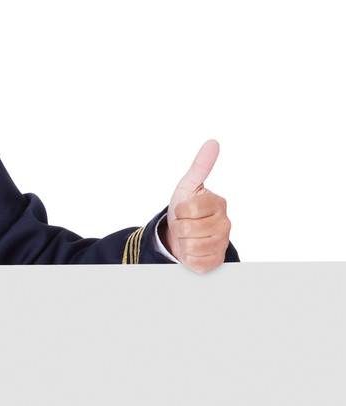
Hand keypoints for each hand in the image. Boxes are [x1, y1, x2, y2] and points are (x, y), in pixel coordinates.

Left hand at [162, 139, 230, 271]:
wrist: (182, 236)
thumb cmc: (185, 210)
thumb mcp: (188, 187)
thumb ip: (200, 166)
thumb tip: (212, 143)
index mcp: (218, 203)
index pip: (188, 209)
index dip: (179, 211)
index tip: (183, 210)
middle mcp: (225, 223)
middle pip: (187, 229)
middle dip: (180, 228)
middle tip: (185, 225)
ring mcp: (222, 243)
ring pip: (190, 246)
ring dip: (183, 243)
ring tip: (188, 237)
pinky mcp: (216, 261)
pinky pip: (195, 262)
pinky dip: (188, 258)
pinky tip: (192, 250)